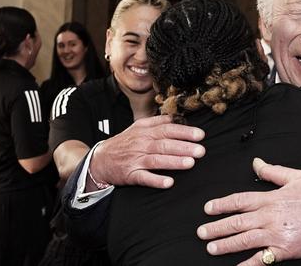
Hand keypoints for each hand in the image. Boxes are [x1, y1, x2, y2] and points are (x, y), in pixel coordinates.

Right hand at [89, 115, 204, 188]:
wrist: (100, 159)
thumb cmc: (124, 143)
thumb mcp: (138, 127)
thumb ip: (157, 122)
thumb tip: (175, 118)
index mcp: (145, 131)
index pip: (167, 129)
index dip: (184, 131)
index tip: (200, 135)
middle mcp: (141, 144)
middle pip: (164, 144)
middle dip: (184, 147)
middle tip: (201, 151)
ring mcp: (135, 160)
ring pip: (156, 160)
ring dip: (174, 162)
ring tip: (190, 163)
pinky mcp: (131, 175)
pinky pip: (144, 178)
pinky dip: (156, 180)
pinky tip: (169, 182)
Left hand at [197, 158, 300, 264]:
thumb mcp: (296, 177)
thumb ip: (272, 171)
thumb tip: (255, 163)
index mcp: (270, 198)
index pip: (239, 200)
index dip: (221, 204)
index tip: (207, 209)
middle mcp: (269, 216)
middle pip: (237, 222)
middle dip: (216, 227)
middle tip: (201, 232)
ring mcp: (276, 234)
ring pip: (244, 240)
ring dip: (225, 244)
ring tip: (211, 248)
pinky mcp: (284, 250)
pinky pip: (261, 259)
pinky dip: (247, 264)